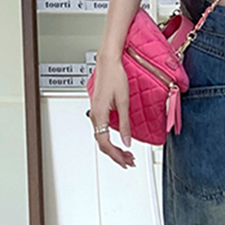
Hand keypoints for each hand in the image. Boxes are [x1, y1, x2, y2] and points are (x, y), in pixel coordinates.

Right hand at [88, 54, 135, 168]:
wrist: (108, 63)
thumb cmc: (115, 77)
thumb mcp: (124, 103)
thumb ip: (125, 124)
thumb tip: (127, 141)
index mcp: (99, 115)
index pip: (105, 142)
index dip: (116, 154)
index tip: (125, 161)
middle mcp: (94, 116)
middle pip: (103, 144)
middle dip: (117, 155)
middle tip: (129, 161)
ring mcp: (96, 114)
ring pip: (102, 138)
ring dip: (115, 149)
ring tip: (127, 155)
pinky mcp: (99, 111)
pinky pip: (103, 131)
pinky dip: (112, 140)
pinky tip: (120, 143)